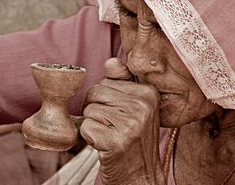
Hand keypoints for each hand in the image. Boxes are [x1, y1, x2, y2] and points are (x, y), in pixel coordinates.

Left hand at [81, 58, 164, 183]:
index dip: (105, 98)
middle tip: (112, 125)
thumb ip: (122, 81)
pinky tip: (106, 145)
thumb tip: (110, 61)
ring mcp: (131, 122)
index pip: (106, 81)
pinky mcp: (116, 140)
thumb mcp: (134, 106)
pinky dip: (90, 138)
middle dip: (96, 109)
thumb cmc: (134, 138)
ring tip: (111, 134)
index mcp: (148, 93)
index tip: (117, 112)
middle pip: (95, 92)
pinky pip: (86, 127)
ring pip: (89, 109)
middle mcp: (142, 105)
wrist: (141, 175)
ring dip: (94, 124)